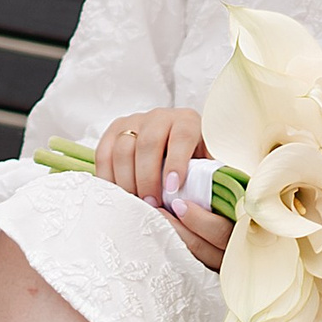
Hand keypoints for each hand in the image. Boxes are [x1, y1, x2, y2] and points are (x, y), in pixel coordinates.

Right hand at [94, 109, 232, 268]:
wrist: (179, 155)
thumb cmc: (200, 170)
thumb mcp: (216, 172)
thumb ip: (218, 182)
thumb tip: (216, 200)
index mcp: (190, 121)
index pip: (182, 136)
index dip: (176, 161)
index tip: (173, 189)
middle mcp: (161, 116)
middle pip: (148, 142)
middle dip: (148, 177)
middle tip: (152, 204)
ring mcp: (135, 121)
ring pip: (123, 147)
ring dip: (127, 179)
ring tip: (136, 204)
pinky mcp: (115, 132)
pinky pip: (103, 152)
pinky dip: (107, 176)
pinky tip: (117, 196)